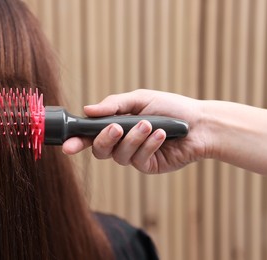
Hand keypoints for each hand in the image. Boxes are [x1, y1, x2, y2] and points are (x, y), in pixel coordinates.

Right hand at [62, 89, 210, 173]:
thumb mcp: (139, 100)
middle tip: (116, 127)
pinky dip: (149, 145)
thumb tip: (87, 110)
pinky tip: (161, 135)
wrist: (199, 123)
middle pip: (100, 151)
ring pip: (120, 156)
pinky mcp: (149, 166)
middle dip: (105, 139)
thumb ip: (113, 105)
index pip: (91, 136)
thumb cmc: (169, 107)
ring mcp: (135, 156)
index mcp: (116, 126)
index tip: (67, 144)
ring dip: (133, 138)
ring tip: (149, 125)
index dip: (77, 141)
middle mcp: (122, 143)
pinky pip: (139, 160)